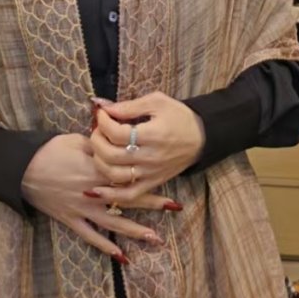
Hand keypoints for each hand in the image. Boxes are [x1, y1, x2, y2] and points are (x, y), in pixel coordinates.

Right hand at [21, 132, 172, 259]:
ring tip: (156, 238)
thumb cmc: (48, 150)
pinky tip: (123, 256)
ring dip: (136, 230)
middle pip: (128, 197)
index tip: (166, 172)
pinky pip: (91, 236)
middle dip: (152, 202)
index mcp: (97, 167)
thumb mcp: (75, 139)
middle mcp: (94, 190)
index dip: (147, 173)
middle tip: (175, 206)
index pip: (128, 172)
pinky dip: (106, 247)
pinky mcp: (71, 219)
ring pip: (114, 221)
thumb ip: (98, 143)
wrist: (22, 169)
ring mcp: (83, 208)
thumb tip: (115, 139)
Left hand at [89, 93, 203, 206]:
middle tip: (98, 130)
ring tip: (99, 148)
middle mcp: (150, 157)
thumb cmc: (179, 117)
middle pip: (112, 155)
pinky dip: (111, 194)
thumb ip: (130, 106)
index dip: (103, 122)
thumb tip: (104, 107)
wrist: (201, 138)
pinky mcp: (152, 183)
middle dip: (97, 141)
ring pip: (115, 176)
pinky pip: (128, 195)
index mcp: (153, 135)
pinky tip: (97, 188)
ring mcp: (150, 173)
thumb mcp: (157, 102)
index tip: (102, 114)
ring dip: (99, 162)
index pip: (117, 133)